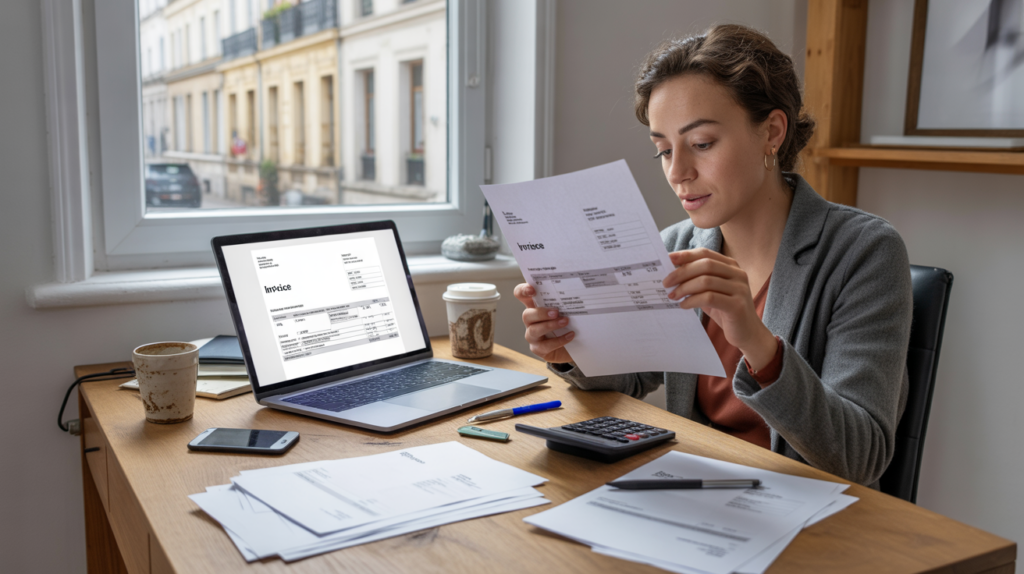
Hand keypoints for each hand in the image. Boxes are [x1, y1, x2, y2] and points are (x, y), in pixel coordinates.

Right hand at [513, 283, 574, 363]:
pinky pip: (545, 345)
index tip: (532, 290)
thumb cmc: (568, 323)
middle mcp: (531, 320)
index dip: (523, 291)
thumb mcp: (567, 309)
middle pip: (526, 314)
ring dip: (550, 326)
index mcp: (534, 306)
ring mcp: (533, 335)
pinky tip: (570, 335)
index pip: (521, 295)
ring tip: (565, 322)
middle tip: (556, 312)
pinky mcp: (538, 348)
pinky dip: (559, 340)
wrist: (575, 344)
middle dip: (541, 313)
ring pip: (534, 330)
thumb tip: (580, 287)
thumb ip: (566, 300)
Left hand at [662, 249, 776, 369]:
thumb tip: (671, 272)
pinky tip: (684, 305)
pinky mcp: (737, 305)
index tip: (667, 259)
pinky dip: (692, 300)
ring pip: (706, 281)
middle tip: (666, 283)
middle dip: (682, 272)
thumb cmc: (724, 310)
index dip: (686, 255)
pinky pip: (709, 298)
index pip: (705, 253)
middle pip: (705, 265)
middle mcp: (738, 274)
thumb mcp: (710, 291)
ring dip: (685, 288)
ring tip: (673, 296)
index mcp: (731, 266)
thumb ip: (697, 280)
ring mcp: (740, 289)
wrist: (746, 333)